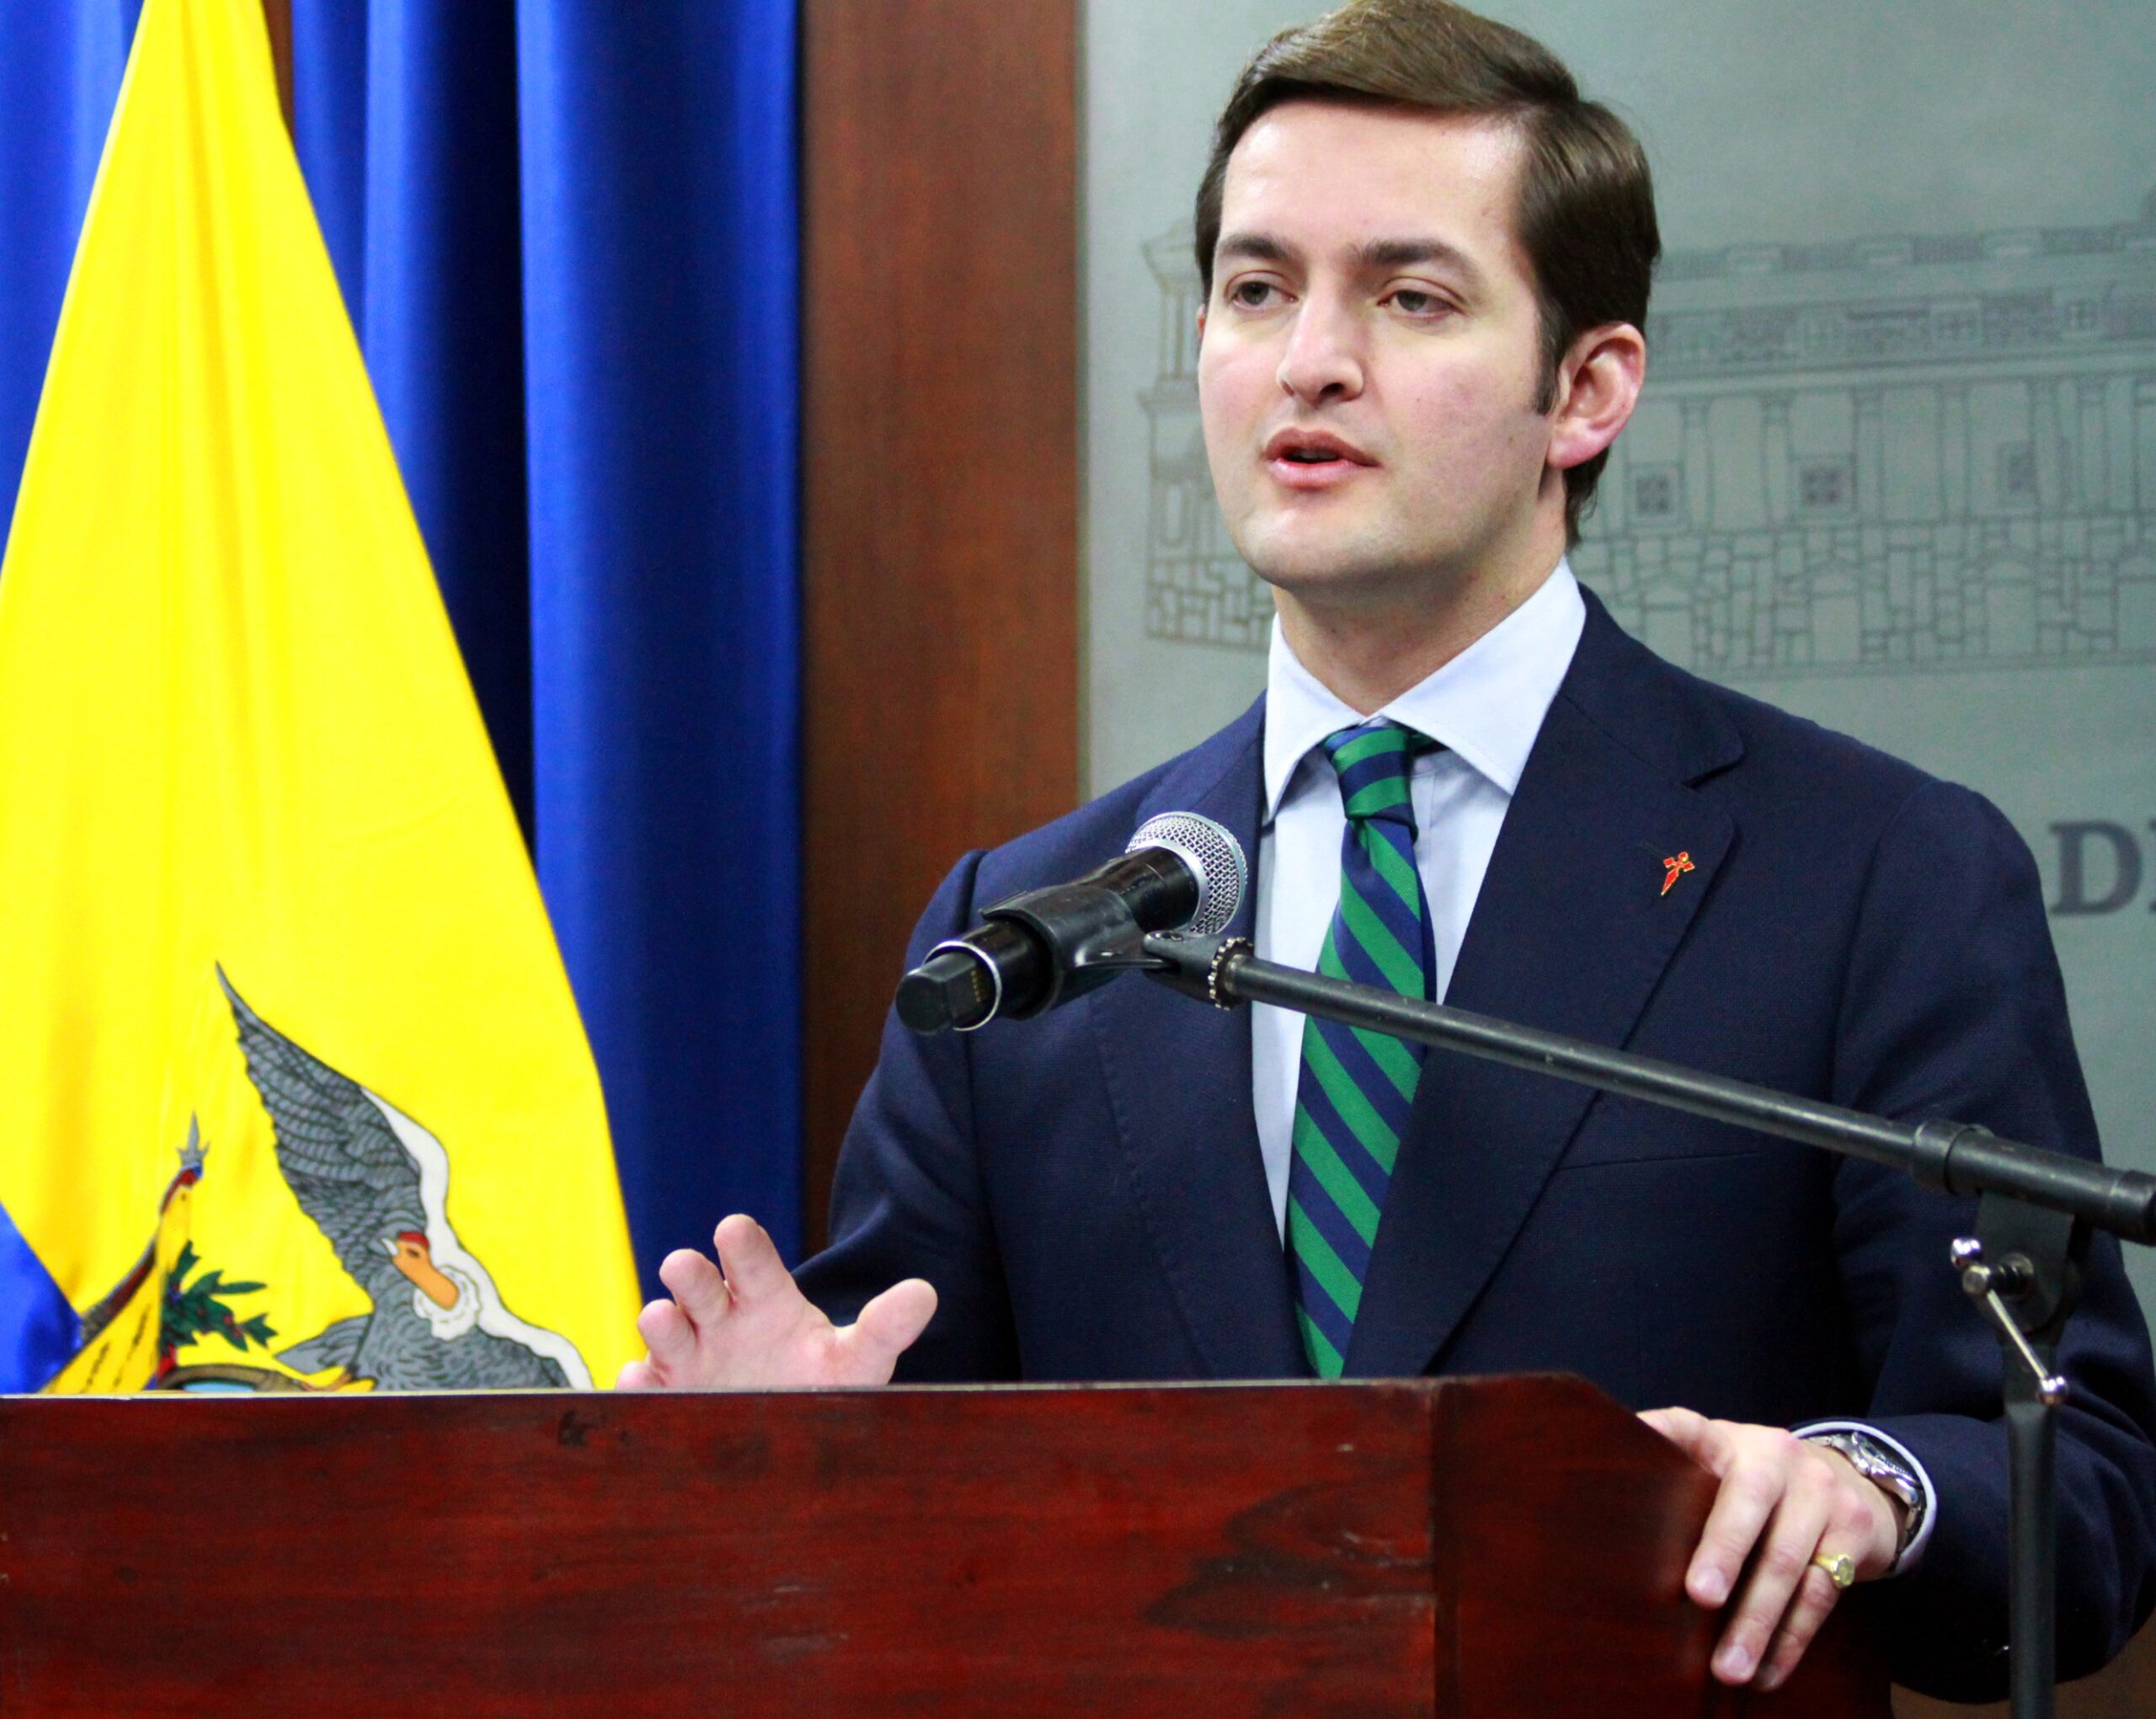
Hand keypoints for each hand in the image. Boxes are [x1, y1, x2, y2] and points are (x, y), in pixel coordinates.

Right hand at [615, 1213, 936, 1389]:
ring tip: (664, 1318)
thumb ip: (885, 1328)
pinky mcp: (669, 1395)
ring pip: (662, 1325)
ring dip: (659, 1319)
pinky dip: (639, 1384)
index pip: (753, 1261)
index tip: (734, 1228)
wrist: (791, 1440)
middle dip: (689, 1273)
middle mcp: (720, 1318)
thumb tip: (926, 1294)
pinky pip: (644, 1385)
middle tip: (684, 1266)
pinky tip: (641, 1384)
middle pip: (697, 1283)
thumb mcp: (857, 1361)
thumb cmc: (819, 1384)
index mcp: (765, 1298)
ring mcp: (689, 1355)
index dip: (742, 1244)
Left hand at [1640, 1408, 1903, 1691]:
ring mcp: (1820, 1490)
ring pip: (1788, 1562)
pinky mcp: (1854, 1529)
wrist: (1849, 1483)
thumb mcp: (1717, 1469)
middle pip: (1747, 1503)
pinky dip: (1791, 1639)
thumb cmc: (1755, 1489)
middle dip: (1723, 1551)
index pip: (1684, 1427)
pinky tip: (1767, 1672)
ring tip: (1728, 1668)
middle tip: (1699, 1595)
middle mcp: (1774, 1454)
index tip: (1635, 1451)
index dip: (1659, 1435)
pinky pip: (1821, 1594)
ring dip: (1757, 1622)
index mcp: (1725, 1438)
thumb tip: (1610, 1528)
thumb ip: (1677, 1485)